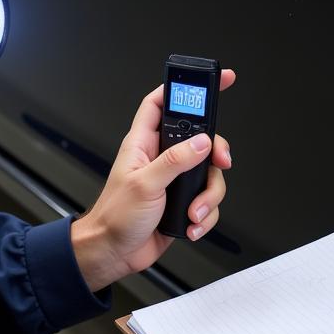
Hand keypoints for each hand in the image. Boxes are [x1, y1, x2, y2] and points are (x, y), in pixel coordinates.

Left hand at [70, 71, 234, 291]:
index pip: (163, 103)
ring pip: (210, 173)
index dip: (185, 87)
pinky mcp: (184, 201)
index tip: (214, 81)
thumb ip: (175, 160)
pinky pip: (208, 201)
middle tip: (220, 161)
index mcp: (144, 143)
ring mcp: (174, 180)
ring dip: (209, 196)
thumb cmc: (114, 216)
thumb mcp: (144, 184)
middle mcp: (161, 158)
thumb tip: (202, 142)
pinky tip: (191, 224)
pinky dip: (205, 215)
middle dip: (215, 152)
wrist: (114, 253)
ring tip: (193, 211)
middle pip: (201, 138)